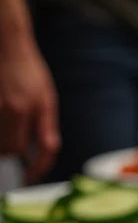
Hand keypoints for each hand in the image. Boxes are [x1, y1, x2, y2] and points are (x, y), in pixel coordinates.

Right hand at [0, 41, 58, 180]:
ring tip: (9, 139)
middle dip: (15, 156)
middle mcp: (16, 108)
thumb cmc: (28, 70)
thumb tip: (48, 150)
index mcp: (37, 107)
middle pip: (13, 150)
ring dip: (2, 147)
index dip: (39, 167)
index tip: (32, 176)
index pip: (43, 147)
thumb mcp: (46, 96)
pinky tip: (4, 129)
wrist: (7, 46)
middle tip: (18, 153)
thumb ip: (46, 125)